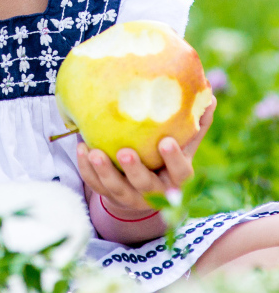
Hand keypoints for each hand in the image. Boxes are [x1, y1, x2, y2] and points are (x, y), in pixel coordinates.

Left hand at [77, 96, 216, 216]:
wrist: (145, 188)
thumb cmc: (166, 158)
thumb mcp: (183, 144)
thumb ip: (195, 123)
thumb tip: (210, 95)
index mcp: (176, 179)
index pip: (181, 173)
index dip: (174, 160)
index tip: (165, 142)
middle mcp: (155, 193)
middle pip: (145, 186)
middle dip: (135, 171)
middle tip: (125, 152)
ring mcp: (131, 197)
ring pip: (117, 189)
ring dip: (104, 172)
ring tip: (94, 152)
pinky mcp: (110, 196)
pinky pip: (96, 185)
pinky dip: (87, 170)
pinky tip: (82, 149)